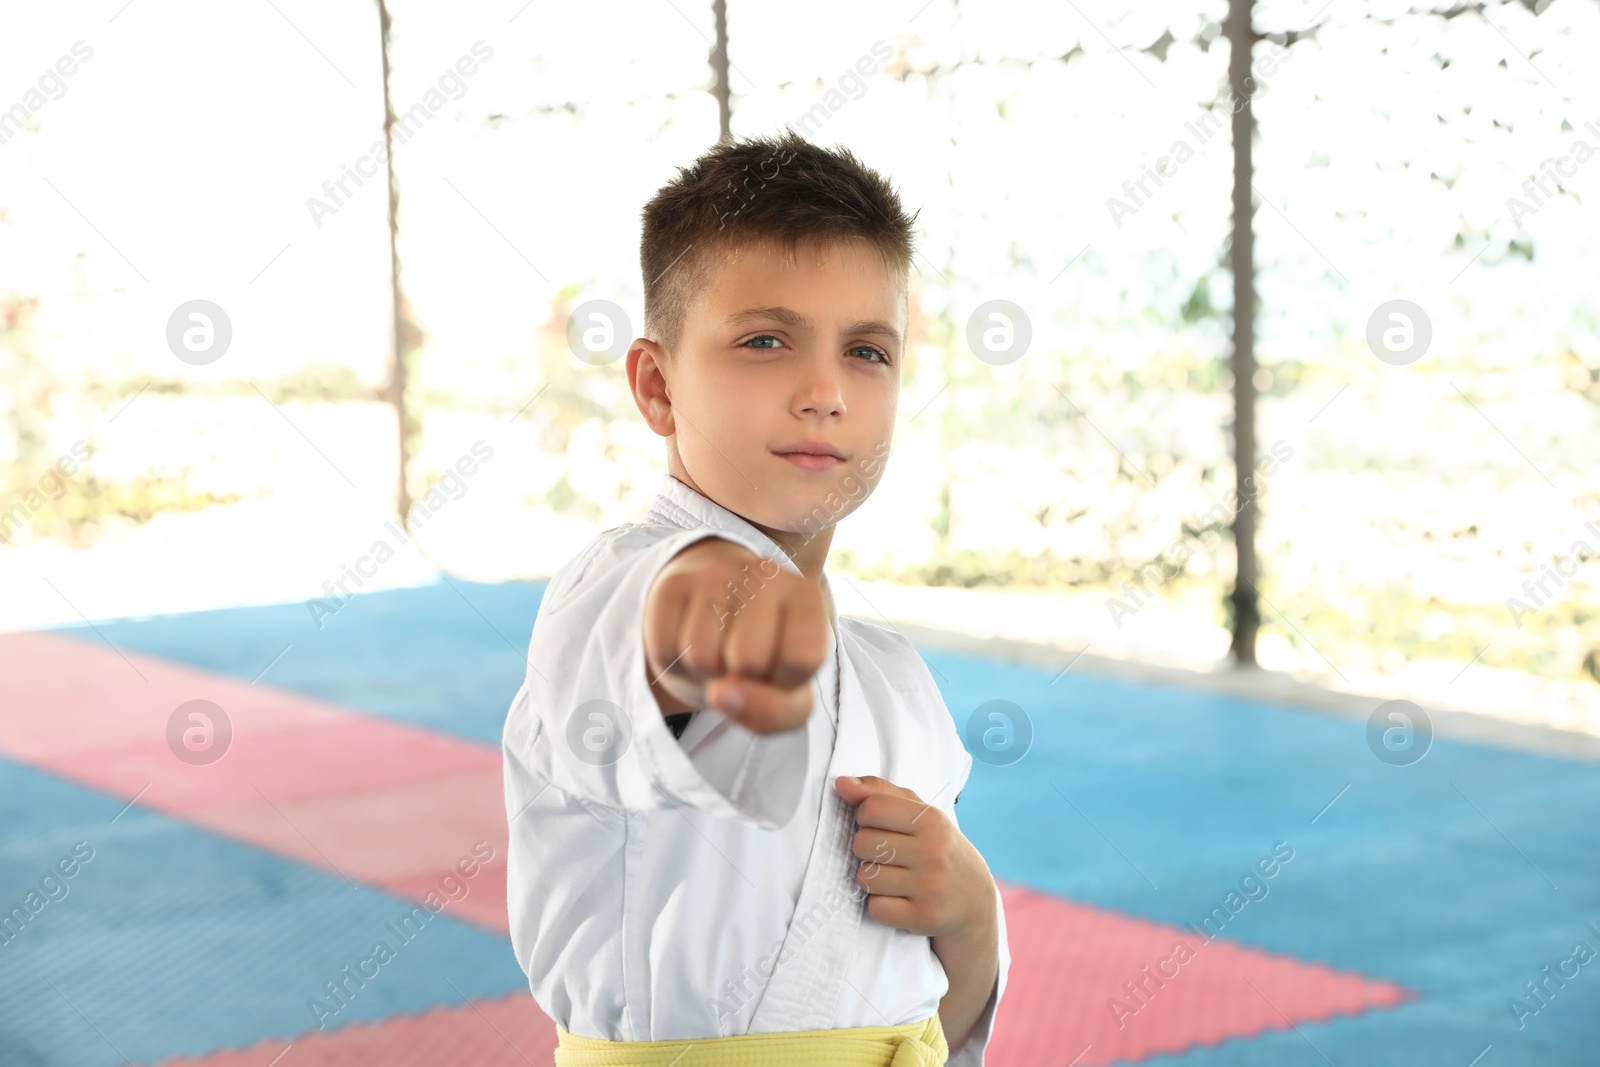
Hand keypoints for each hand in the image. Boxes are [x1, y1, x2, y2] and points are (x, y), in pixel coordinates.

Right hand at [643, 537, 828, 734]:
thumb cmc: (763, 659)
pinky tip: (688, 639)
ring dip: (704, 671)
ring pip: (701, 656)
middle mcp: (765, 574)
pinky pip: (665, 650)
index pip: (802, 658)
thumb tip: (720, 694)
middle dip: (739, 677)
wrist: (715, 616)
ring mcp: (714, 573)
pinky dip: (674, 662)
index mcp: (808, 598)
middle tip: (740, 660)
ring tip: (716, 650)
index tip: (779, 666)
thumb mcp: (788, 697)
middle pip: (747, 659)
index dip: (784, 680)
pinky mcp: (672, 583)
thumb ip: (773, 712)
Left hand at [834, 775, 994, 938]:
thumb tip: (841, 783)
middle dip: (866, 849)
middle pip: (863, 843)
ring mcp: (929, 887)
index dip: (864, 816)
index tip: (878, 825)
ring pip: (865, 878)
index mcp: (931, 820)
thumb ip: (879, 793)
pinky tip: (898, 899)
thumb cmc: (939, 849)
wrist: (976, 901)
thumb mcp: (920, 814)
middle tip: (886, 854)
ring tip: (893, 877)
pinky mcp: (923, 917)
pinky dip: (881, 906)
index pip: (871, 808)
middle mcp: (932, 852)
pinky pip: (876, 909)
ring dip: (872, 879)